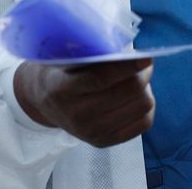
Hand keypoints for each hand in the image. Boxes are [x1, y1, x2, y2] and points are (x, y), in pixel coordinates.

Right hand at [13, 58, 155, 146]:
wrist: (44, 101)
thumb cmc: (61, 70)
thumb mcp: (66, 55)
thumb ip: (91, 51)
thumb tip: (127, 50)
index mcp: (62, 88)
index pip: (100, 78)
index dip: (127, 67)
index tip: (146, 57)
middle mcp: (75, 114)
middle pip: (129, 91)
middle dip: (142, 73)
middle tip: (142, 65)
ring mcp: (90, 132)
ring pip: (142, 106)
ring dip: (145, 88)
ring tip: (135, 80)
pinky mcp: (103, 141)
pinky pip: (144, 122)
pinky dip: (146, 106)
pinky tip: (135, 97)